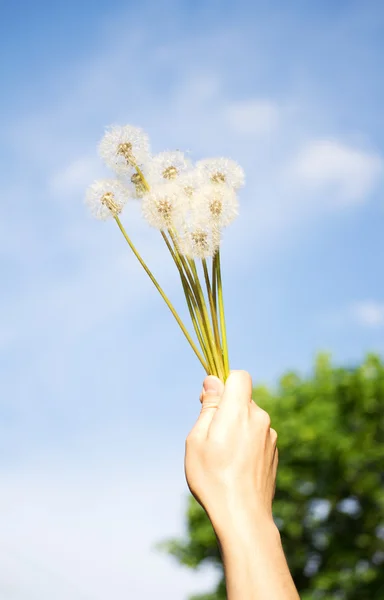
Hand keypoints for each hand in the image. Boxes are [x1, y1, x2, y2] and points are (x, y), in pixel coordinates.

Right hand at [184, 370, 277, 529]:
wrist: (243, 516)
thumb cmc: (213, 478)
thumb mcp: (198, 439)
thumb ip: (209, 407)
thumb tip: (213, 381)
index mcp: (239, 411)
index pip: (239, 376)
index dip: (224, 381)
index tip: (211, 399)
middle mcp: (259, 418)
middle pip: (242, 399)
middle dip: (227, 409)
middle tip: (210, 436)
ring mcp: (270, 436)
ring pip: (250, 419)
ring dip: (237, 428)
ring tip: (222, 457)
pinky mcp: (274, 452)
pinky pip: (257, 436)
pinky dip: (246, 443)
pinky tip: (236, 467)